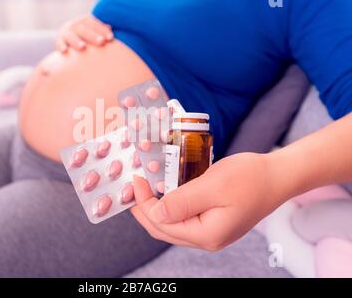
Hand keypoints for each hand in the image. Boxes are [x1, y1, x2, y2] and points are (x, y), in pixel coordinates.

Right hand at [56, 15, 113, 52]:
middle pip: (84, 29)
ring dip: (77, 41)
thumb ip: (102, 29)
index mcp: (85, 21)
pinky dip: (61, 46)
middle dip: (93, 36)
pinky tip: (65, 51)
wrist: (68, 35)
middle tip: (102, 42)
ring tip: (83, 47)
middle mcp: (75, 25)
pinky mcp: (60, 40)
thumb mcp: (94, 30)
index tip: (111, 38)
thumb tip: (110, 27)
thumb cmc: (88, 35)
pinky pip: (60, 43)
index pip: (94, 24)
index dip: (102, 30)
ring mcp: (66, 32)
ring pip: (71, 36)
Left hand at [131, 152, 287, 250]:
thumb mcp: (212, 186)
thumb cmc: (250, 178)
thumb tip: (154, 214)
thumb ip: (181, 202)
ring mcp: (212, 231)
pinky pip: (185, 217)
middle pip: (164, 229)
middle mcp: (208, 238)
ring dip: (157, 207)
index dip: (143, 204)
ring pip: (174, 224)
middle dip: (145, 209)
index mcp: (206, 234)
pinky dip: (171, 205)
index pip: (162, 225)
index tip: (135, 181)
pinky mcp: (215, 221)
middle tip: (135, 186)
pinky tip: (166, 190)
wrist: (279, 176)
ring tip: (146, 188)